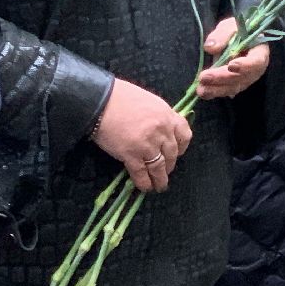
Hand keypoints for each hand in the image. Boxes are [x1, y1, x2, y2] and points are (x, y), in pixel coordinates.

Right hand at [92, 78, 192, 192]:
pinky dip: (144, 182)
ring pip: (159, 166)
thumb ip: (159, 116)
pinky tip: (145, 187)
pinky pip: (141, 172)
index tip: (178, 153)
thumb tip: (162, 128)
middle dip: (170, 165)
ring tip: (159, 186)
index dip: (182, 147)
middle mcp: (161, 131)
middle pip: (171, 153)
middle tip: (166, 171)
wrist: (100, 101)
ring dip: (160, 178)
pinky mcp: (131, 154)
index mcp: (167, 115)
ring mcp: (147, 144)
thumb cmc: (121, 97)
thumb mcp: (149, 102)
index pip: (184, 135)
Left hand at [196, 17, 269, 99]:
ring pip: (234, 87)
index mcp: (260, 52)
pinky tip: (205, 93)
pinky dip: (215, 93)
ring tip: (200, 90)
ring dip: (216, 90)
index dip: (245, 65)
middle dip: (222, 78)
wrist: (236, 38)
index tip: (230, 65)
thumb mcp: (230, 26)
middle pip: (242, 77)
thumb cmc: (237, 31)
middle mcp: (255, 69)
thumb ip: (222, 34)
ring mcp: (246, 79)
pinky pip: (227, 91)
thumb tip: (210, 48)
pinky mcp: (236, 84)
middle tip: (204, 77)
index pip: (256, 61)